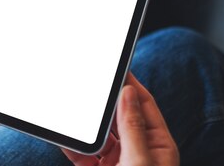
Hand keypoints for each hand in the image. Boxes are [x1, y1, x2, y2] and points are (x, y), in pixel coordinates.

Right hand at [62, 73, 178, 165]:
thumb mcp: (139, 162)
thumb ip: (132, 128)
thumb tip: (128, 93)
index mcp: (158, 147)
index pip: (144, 105)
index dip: (131, 85)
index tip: (117, 67)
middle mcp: (138, 152)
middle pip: (120, 117)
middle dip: (105, 102)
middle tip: (90, 83)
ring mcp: (118, 163)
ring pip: (100, 136)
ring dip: (88, 124)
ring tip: (75, 107)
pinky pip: (83, 154)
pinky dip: (73, 145)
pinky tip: (65, 136)